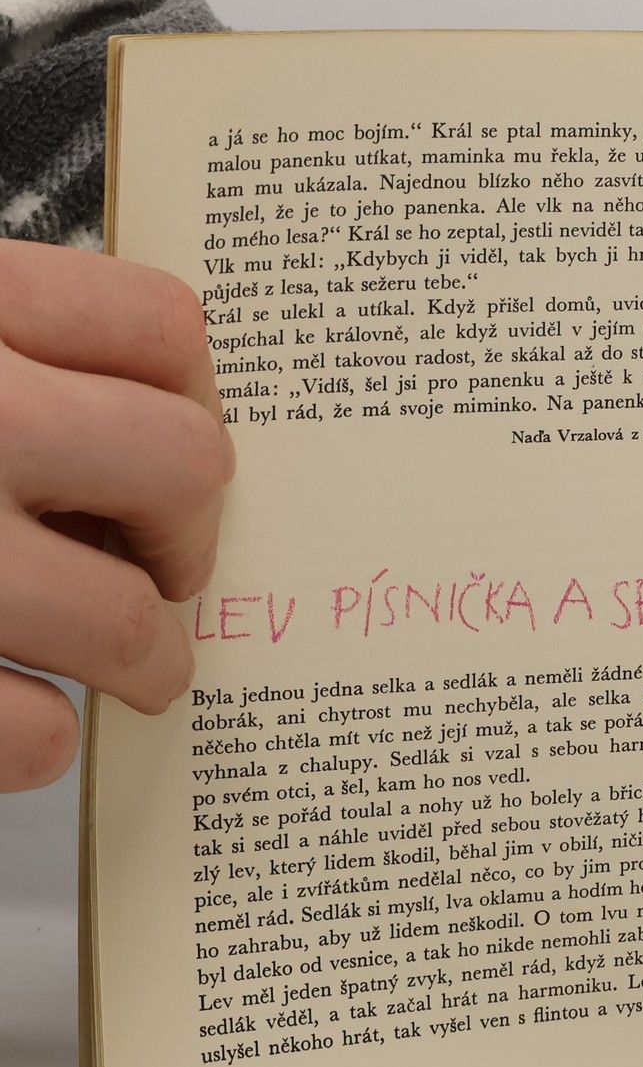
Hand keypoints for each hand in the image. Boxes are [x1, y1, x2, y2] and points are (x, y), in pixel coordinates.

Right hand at [0, 241, 231, 789]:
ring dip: (146, 656)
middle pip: (182, 465)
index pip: (163, 324)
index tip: (184, 434)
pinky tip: (29, 724)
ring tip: (140, 667)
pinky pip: (25, 734)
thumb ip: (22, 350)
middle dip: (188, 535)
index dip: (196, 393)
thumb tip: (164, 408)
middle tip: (170, 567)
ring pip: (122, 617)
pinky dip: (36, 742)